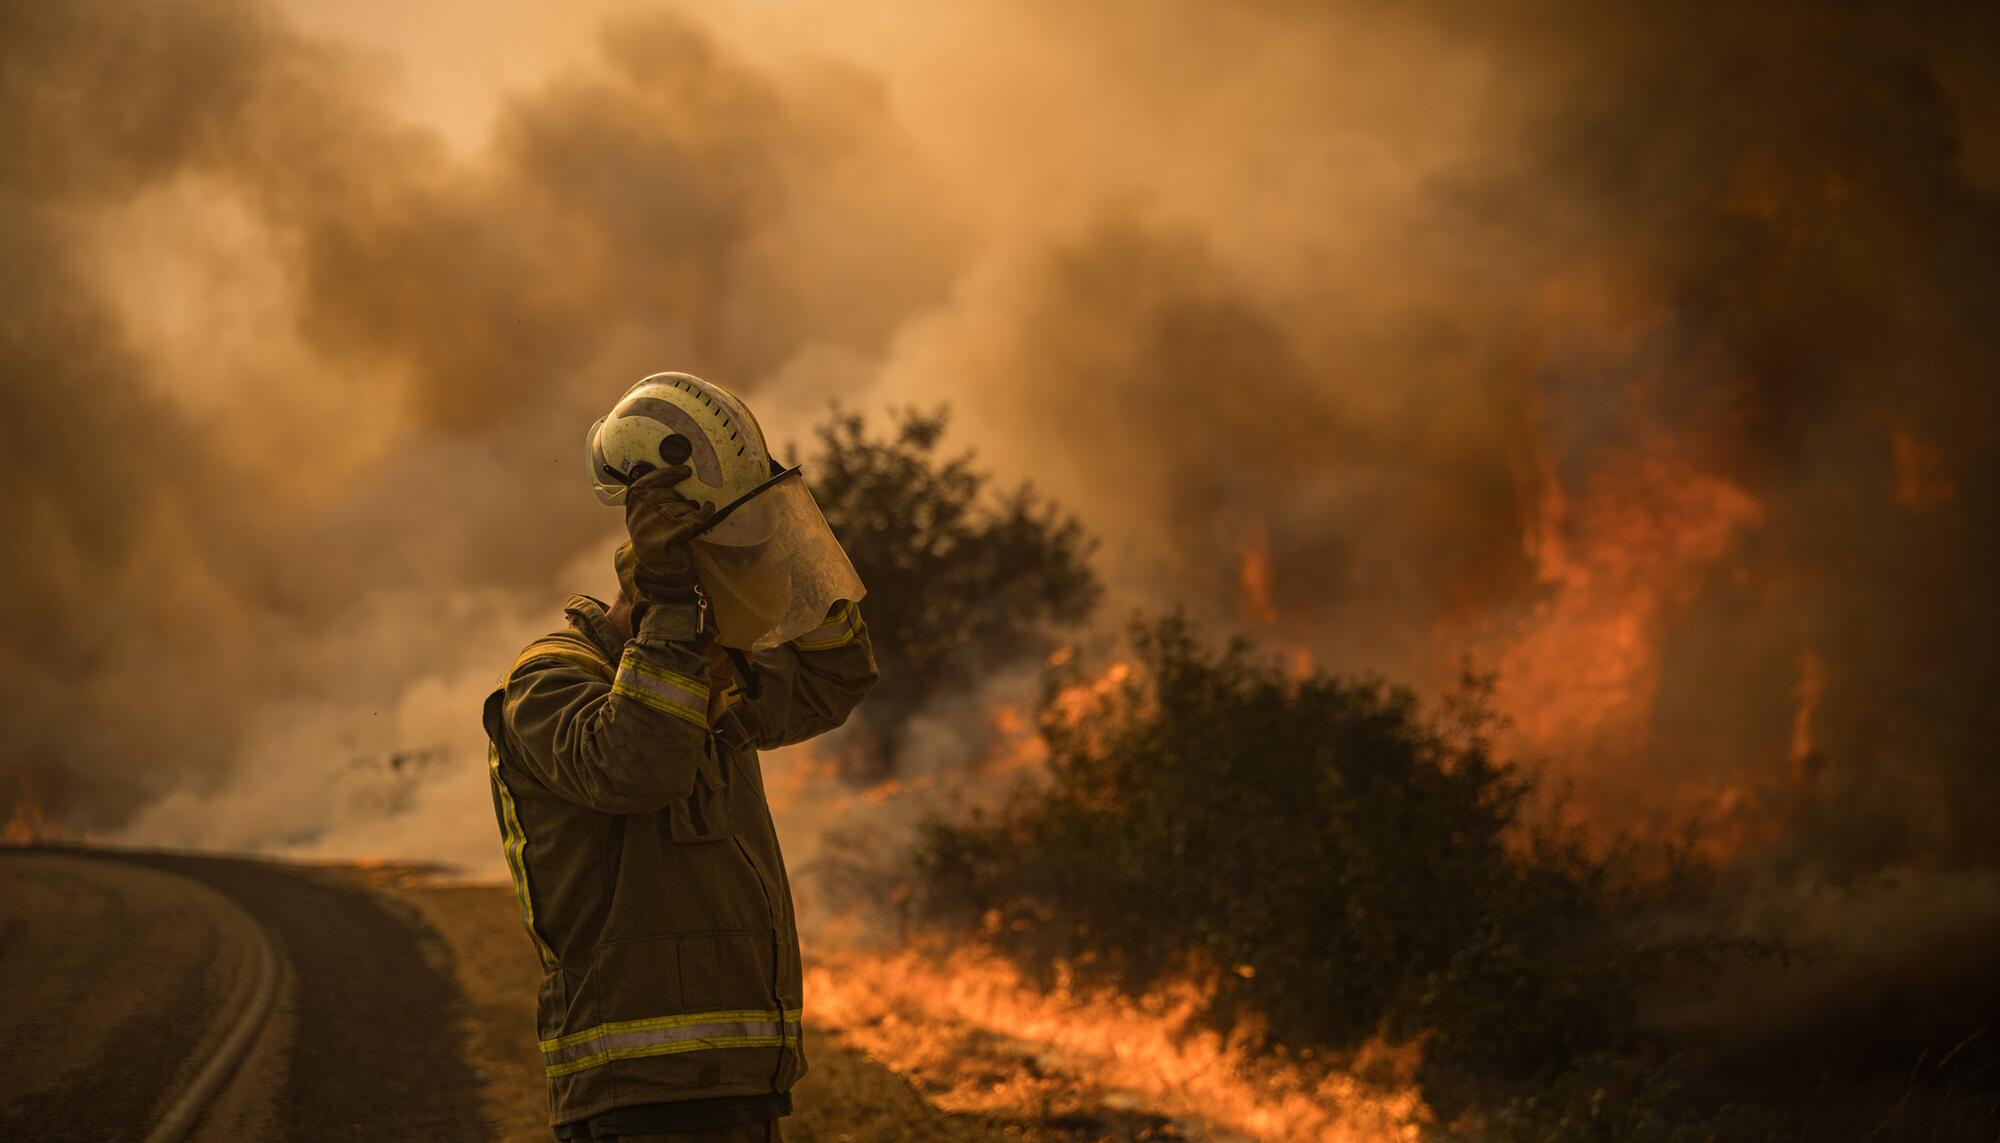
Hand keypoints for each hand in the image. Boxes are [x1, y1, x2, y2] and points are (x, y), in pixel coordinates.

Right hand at [621, 464, 713, 602]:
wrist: (657, 570)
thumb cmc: (653, 542)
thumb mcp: (643, 518)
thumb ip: (651, 500)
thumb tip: (674, 484)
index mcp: (633, 503)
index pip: (649, 480)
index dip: (669, 473)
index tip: (684, 471)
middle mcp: (643, 509)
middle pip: (671, 494)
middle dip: (682, 500)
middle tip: (686, 508)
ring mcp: (657, 521)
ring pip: (685, 506)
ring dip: (691, 512)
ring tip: (689, 521)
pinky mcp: (674, 532)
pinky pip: (697, 516)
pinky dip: (706, 512)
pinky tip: (709, 509)